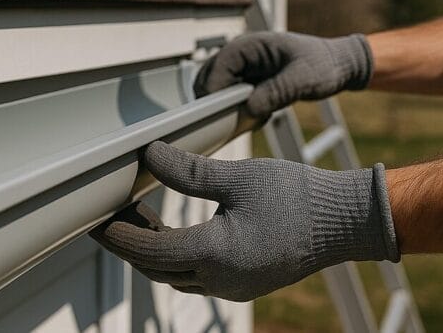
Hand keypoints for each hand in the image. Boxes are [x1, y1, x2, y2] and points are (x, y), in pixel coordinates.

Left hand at [91, 141, 398, 301]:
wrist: (345, 221)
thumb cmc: (297, 196)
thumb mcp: (238, 176)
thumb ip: (189, 170)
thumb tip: (149, 155)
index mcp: (215, 254)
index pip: (149, 251)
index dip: (118, 235)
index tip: (96, 219)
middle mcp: (220, 280)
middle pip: (157, 268)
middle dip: (129, 244)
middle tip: (107, 216)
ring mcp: (234, 287)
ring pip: (176, 275)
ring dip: (152, 251)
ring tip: (135, 216)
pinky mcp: (245, 283)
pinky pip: (197, 276)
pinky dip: (176, 256)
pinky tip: (173, 230)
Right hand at [193, 32, 372, 118]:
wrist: (338, 65)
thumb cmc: (324, 65)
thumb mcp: (304, 80)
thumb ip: (277, 92)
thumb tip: (249, 108)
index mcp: (251, 45)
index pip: (217, 66)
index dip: (213, 89)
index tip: (219, 113)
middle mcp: (242, 54)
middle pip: (209, 77)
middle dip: (215, 100)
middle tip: (234, 119)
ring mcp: (244, 67)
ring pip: (217, 88)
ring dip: (225, 106)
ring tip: (250, 117)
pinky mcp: (249, 80)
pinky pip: (230, 96)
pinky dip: (237, 108)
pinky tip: (258, 116)